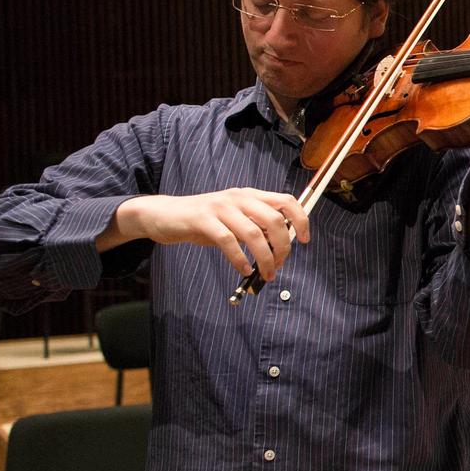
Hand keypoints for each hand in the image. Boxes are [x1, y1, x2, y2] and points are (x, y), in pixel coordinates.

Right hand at [114, 189, 309, 279]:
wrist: (164, 215)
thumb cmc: (203, 222)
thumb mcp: (234, 220)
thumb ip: (256, 228)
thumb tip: (280, 248)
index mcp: (250, 196)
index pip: (286, 200)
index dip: (301, 220)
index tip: (305, 241)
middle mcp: (238, 197)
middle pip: (274, 219)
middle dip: (283, 247)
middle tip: (279, 265)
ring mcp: (220, 207)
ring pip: (254, 233)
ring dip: (265, 258)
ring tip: (266, 274)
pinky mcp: (202, 220)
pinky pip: (228, 241)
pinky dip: (240, 259)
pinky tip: (244, 270)